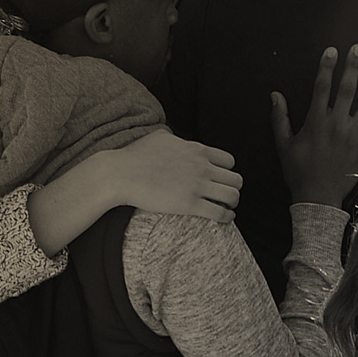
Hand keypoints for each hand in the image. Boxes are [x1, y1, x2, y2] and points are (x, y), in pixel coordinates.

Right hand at [99, 128, 242, 222]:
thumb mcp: (160, 137)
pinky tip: (223, 218)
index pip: (229, 161)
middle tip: (225, 195)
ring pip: (233, 196)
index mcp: (197, 150)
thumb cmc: (135, 156)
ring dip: (232, 203)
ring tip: (226, 208)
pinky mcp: (190, 204)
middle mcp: (202, 166)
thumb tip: (175, 138)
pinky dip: (226, 217)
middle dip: (233, 188)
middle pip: (236, 179)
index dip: (227, 172)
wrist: (121, 174)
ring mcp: (197, 185)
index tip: (220, 180)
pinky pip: (220, 213)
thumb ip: (175, 139)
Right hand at [272, 46, 357, 209]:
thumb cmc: (298, 172)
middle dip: (353, 67)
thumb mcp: (283, 145)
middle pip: (346, 91)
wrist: (317, 199)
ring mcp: (353, 137)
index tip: (331, 51)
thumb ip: (279, 118)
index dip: (326, 67)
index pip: (321, 88)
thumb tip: (275, 95)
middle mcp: (336, 126)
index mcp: (316, 123)